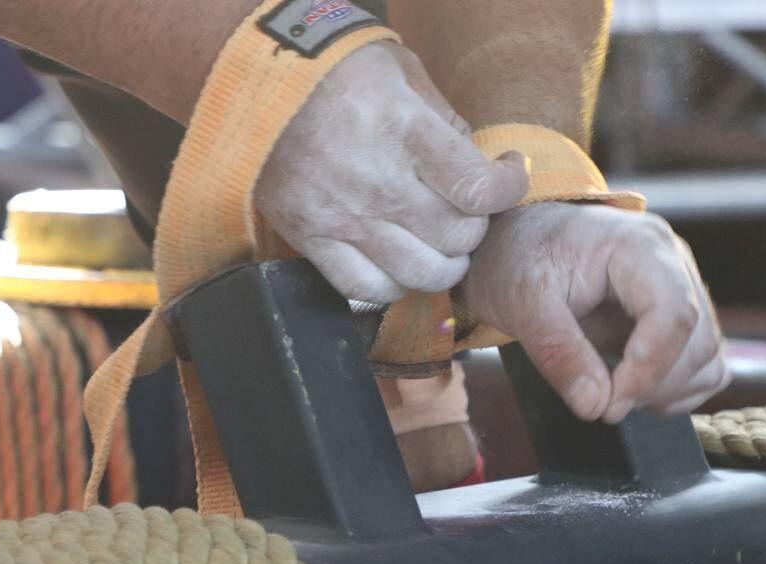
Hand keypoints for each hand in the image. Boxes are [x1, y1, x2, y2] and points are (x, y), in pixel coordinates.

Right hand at [255, 42, 528, 303]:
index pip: (478, 189)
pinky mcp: (312, 240)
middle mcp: (376, 183)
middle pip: (457, 236)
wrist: (255, 87)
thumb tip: (477, 162)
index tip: (508, 174)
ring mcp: (342, 218)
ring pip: (420, 274)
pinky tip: (401, 264)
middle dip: (477, 224)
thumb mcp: (403, 74)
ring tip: (443, 243)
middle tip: (468, 207)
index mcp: (404, 131)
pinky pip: (366, 289)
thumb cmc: (334, 73)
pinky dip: (395, 286)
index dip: (509, 188)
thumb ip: (446, 121)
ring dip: (445, 264)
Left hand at [461, 202, 728, 422]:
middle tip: (600, 404)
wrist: (518, 243)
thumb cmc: (519, 259)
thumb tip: (595, 406)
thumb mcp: (521, 302)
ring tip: (610, 395)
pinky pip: (704, 361)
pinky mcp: (679, 313)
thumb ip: (557, 352)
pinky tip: (632, 390)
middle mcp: (673, 262)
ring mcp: (682, 286)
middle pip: (697, 338)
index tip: (610, 405)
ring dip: (666, 390)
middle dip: (652, 385)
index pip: (674, 313)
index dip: (649, 369)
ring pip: (706, 354)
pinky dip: (676, 388)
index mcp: (639, 245)